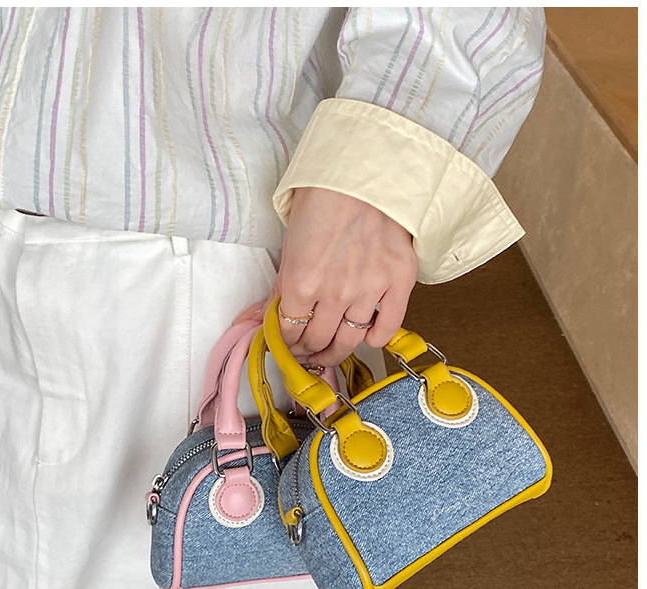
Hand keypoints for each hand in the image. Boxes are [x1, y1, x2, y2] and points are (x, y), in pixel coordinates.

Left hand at [268, 187, 417, 365]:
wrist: (364, 169)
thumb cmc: (323, 198)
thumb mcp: (290, 244)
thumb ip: (280, 288)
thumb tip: (258, 319)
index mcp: (302, 282)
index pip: (288, 332)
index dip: (283, 343)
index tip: (285, 344)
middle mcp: (336, 292)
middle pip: (317, 341)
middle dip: (306, 351)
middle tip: (305, 351)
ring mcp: (369, 289)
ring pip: (349, 341)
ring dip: (335, 351)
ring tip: (329, 351)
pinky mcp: (398, 281)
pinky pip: (387, 326)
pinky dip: (375, 338)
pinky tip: (366, 336)